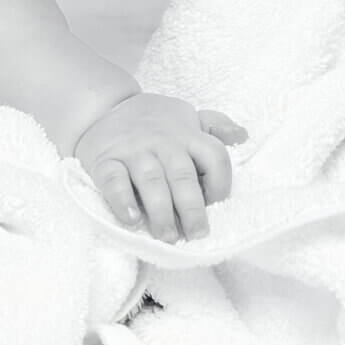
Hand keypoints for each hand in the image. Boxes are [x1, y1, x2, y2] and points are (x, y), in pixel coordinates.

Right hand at [73, 93, 245, 241]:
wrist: (102, 108)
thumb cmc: (153, 121)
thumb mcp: (187, 117)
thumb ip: (215, 126)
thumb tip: (242, 135)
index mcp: (187, 134)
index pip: (214, 156)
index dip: (220, 183)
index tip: (216, 205)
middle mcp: (162, 141)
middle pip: (182, 174)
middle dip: (192, 208)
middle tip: (196, 235)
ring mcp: (133, 150)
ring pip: (151, 181)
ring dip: (161, 211)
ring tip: (167, 236)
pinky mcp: (105, 160)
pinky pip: (113, 181)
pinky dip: (122, 200)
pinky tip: (132, 219)